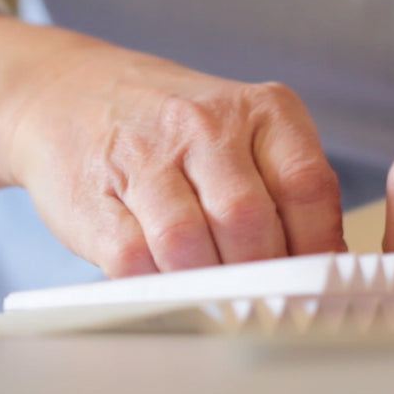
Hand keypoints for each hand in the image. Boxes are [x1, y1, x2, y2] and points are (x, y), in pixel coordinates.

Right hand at [1, 32, 344, 276]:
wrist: (69, 94)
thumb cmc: (176, 130)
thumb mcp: (246, 134)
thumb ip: (288, 191)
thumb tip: (325, 267)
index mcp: (261, 109)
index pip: (307, 186)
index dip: (317, 247)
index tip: (317, 283)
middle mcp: (205, 124)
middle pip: (248, 220)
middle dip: (261, 274)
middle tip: (267, 299)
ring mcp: (144, 158)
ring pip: (187, 241)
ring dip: (207, 283)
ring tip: (220, 295)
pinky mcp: (93, 198)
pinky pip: (133, 258)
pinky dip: (158, 284)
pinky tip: (171, 282)